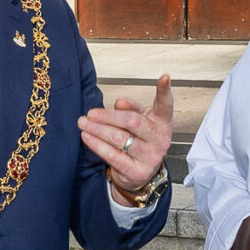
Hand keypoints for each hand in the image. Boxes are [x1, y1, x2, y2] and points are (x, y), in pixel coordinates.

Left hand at [81, 76, 174, 199]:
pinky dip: (96, 144)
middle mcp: (160, 139)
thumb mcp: (139, 120)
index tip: (164, 77)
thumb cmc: (138, 140)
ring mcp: (150, 157)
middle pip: (132, 121)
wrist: (139, 172)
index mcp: (163, 123)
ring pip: (119, 138)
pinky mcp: (136, 171)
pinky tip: (87, 136)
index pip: (165, 105)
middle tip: (91, 113)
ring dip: (97, 129)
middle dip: (108, 116)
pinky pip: (112, 155)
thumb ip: (131, 109)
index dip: (165, 91)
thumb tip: (119, 102)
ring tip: (83, 123)